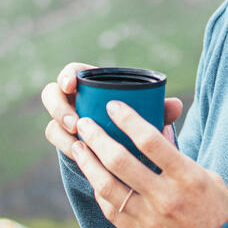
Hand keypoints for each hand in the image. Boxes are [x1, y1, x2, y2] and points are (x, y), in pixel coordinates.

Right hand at [41, 62, 183, 156]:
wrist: (128, 145)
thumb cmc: (137, 119)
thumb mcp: (147, 112)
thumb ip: (159, 108)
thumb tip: (175, 106)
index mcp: (90, 83)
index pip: (71, 72)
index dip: (66, 76)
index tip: (71, 84)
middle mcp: (74, 99)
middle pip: (52, 95)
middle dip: (58, 107)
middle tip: (74, 122)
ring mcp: (66, 120)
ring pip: (52, 122)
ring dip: (61, 132)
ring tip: (77, 143)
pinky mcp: (66, 139)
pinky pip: (58, 142)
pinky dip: (67, 148)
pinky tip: (79, 156)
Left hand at [70, 100, 227, 227]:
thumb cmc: (215, 208)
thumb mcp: (205, 175)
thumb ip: (178, 154)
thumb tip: (158, 128)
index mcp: (187, 177)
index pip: (150, 141)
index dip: (128, 119)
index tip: (112, 105)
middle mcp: (165, 197)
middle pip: (120, 161)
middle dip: (97, 138)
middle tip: (85, 123)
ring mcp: (149, 218)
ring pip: (107, 186)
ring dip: (88, 163)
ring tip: (78, 146)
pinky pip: (110, 210)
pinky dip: (98, 190)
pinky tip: (92, 175)